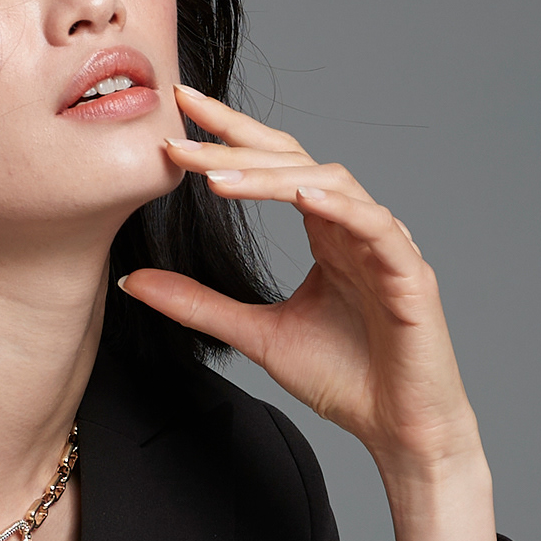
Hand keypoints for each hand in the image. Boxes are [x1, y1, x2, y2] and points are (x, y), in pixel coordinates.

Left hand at [119, 85, 501, 540]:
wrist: (398, 428)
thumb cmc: (343, 377)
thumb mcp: (254, 334)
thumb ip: (197, 304)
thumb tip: (131, 281)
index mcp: (325, 232)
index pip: (274, 166)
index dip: (230, 135)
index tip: (180, 112)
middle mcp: (356, 225)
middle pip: (296, 162)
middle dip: (237, 143)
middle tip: (181, 131)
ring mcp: (386, 244)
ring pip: (331, 184)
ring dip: (273, 176)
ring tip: (218, 176)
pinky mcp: (410, 273)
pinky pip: (376, 226)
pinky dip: (340, 207)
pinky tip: (301, 196)